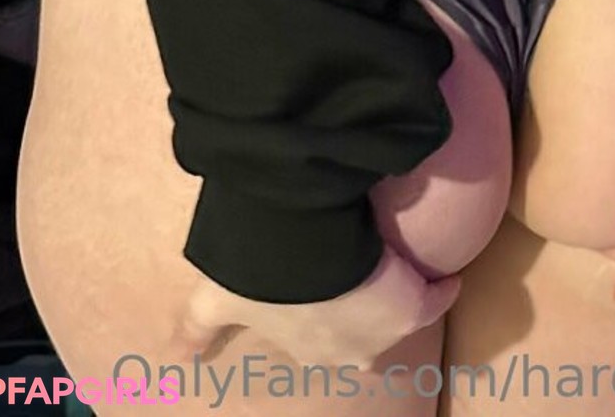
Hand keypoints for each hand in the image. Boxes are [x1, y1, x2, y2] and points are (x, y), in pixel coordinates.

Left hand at [175, 243, 460, 370]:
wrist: (308, 255)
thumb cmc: (261, 279)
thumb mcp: (216, 301)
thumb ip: (194, 328)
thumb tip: (169, 359)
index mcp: (309, 350)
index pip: (321, 346)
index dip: (324, 326)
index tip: (328, 307)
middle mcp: (349, 351)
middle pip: (363, 341)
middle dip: (364, 321)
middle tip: (367, 291)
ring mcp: (386, 328)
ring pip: (398, 317)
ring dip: (399, 301)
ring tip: (402, 277)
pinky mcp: (414, 302)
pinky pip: (435, 296)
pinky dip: (440, 288)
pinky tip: (446, 276)